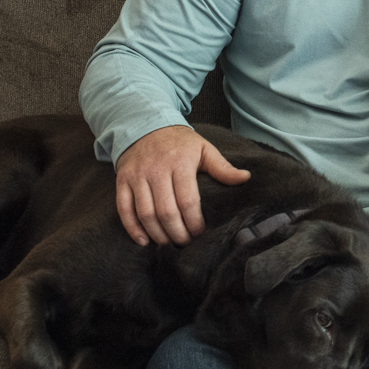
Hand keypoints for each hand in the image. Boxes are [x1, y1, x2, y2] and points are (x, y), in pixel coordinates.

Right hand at [115, 125, 250, 245]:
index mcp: (180, 162)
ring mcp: (137, 176)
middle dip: (177, 233)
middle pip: (166, 211)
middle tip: (185, 242)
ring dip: (157, 234)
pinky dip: (132, 228)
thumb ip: (222, 167)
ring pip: (145, 213)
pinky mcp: (122, 180)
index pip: (187, 200)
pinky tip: (144, 241)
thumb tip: (246, 178)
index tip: (200, 232)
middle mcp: (156, 170)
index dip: (194, 222)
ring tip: (169, 243)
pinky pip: (124, 209)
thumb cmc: (180, 142)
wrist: (145, 125)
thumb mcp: (203, 149)